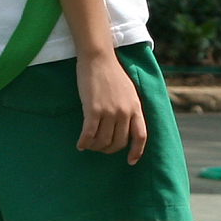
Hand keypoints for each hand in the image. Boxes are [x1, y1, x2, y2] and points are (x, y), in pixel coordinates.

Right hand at [75, 49, 146, 163]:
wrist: (98, 59)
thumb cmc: (111, 73)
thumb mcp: (129, 92)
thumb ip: (130, 108)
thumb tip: (126, 126)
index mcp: (136, 108)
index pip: (140, 136)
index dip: (136, 152)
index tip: (130, 161)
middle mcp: (124, 112)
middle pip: (119, 142)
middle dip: (108, 149)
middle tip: (99, 148)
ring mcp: (109, 112)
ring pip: (103, 141)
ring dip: (94, 147)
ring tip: (88, 145)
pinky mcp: (93, 110)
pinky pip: (89, 134)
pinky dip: (84, 142)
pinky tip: (80, 145)